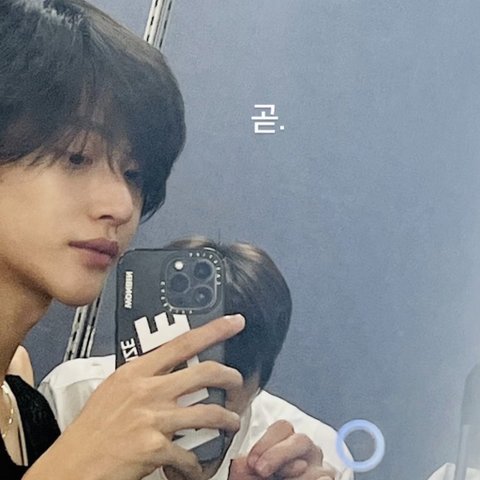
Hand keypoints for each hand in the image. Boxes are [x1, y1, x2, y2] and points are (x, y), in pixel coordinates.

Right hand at [25, 315, 244, 479]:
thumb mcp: (114, 389)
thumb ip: (143, 377)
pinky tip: (194, 467)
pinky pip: (190, 454)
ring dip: (227, 420)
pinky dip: (196, 464)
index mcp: (137, 372)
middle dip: (230, 377)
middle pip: (205, 373)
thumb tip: (169, 370)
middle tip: (237, 382)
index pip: (183, 342)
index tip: (233, 322)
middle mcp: (148, 390)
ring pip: (208, 413)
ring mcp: (153, 418)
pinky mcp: (155, 447)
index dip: (214, 330)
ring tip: (231, 424)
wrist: (70, 465)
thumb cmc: (90, 430)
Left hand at [229, 420, 336, 479]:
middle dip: (279, 454)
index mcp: (288, 443)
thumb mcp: (251, 474)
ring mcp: (321, 470)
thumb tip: (241, 462)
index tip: (251, 461)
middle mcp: (308, 453)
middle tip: (261, 470)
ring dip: (294, 477)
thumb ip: (245, 468)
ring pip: (315, 466)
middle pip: (301, 440)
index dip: (266, 443)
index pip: (283, 428)